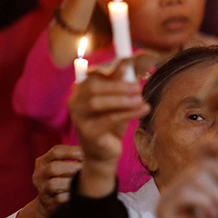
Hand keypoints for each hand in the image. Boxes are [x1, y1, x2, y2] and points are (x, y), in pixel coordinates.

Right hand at [31, 145, 83, 217]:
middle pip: (53, 167)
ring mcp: (41, 189)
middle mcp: (38, 174)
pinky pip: (58, 199)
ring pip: (53, 184)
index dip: (73, 151)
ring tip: (84, 182)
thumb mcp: (61, 166)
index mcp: (42, 161)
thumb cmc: (62, 179)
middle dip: (73, 168)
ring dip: (71, 182)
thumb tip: (96, 146)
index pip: (56, 151)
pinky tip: (79, 194)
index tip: (88, 154)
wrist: (48, 203)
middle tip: (89, 169)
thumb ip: (72, 157)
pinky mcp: (47, 202)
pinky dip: (70, 196)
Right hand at [68, 70, 148, 195]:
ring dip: (122, 99)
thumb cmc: (110, 124)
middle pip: (93, 86)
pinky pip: (108, 119)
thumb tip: (127, 63)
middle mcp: (74, 102)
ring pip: (98, 102)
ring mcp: (78, 118)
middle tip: (138, 87)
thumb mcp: (116, 101)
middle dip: (117, 85)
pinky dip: (128, 113)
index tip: (129, 64)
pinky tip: (143, 109)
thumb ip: (119, 83)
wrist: (104, 154)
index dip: (111, 68)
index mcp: (79, 90)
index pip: (93, 74)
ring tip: (141, 99)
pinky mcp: (87, 132)